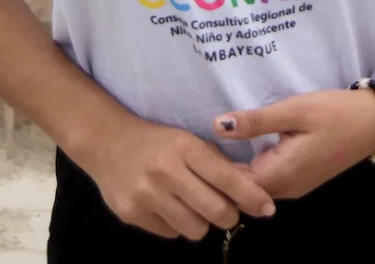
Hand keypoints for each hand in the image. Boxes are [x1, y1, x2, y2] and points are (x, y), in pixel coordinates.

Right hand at [74, 113, 275, 239]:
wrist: (106, 142)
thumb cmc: (158, 142)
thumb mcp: (188, 141)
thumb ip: (217, 165)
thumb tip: (253, 193)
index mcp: (185, 148)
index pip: (227, 178)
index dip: (252, 197)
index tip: (268, 208)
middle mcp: (166, 172)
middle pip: (216, 211)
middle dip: (229, 215)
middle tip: (226, 210)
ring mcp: (146, 195)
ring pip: (195, 229)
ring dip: (201, 222)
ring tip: (191, 206)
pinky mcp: (132, 214)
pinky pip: (171, 233)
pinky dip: (176, 224)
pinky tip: (167, 206)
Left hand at [213, 89, 374, 198]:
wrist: (374, 122)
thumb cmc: (335, 113)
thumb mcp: (293, 110)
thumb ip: (255, 121)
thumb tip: (216, 126)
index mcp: (281, 175)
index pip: (233, 186)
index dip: (212, 170)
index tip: (195, 149)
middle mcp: (285, 190)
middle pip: (241, 191)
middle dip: (219, 173)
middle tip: (199, 146)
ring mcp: (294, 187)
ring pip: (254, 187)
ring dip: (235, 171)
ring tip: (214, 147)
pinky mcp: (299, 179)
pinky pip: (267, 181)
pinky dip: (250, 170)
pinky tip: (240, 150)